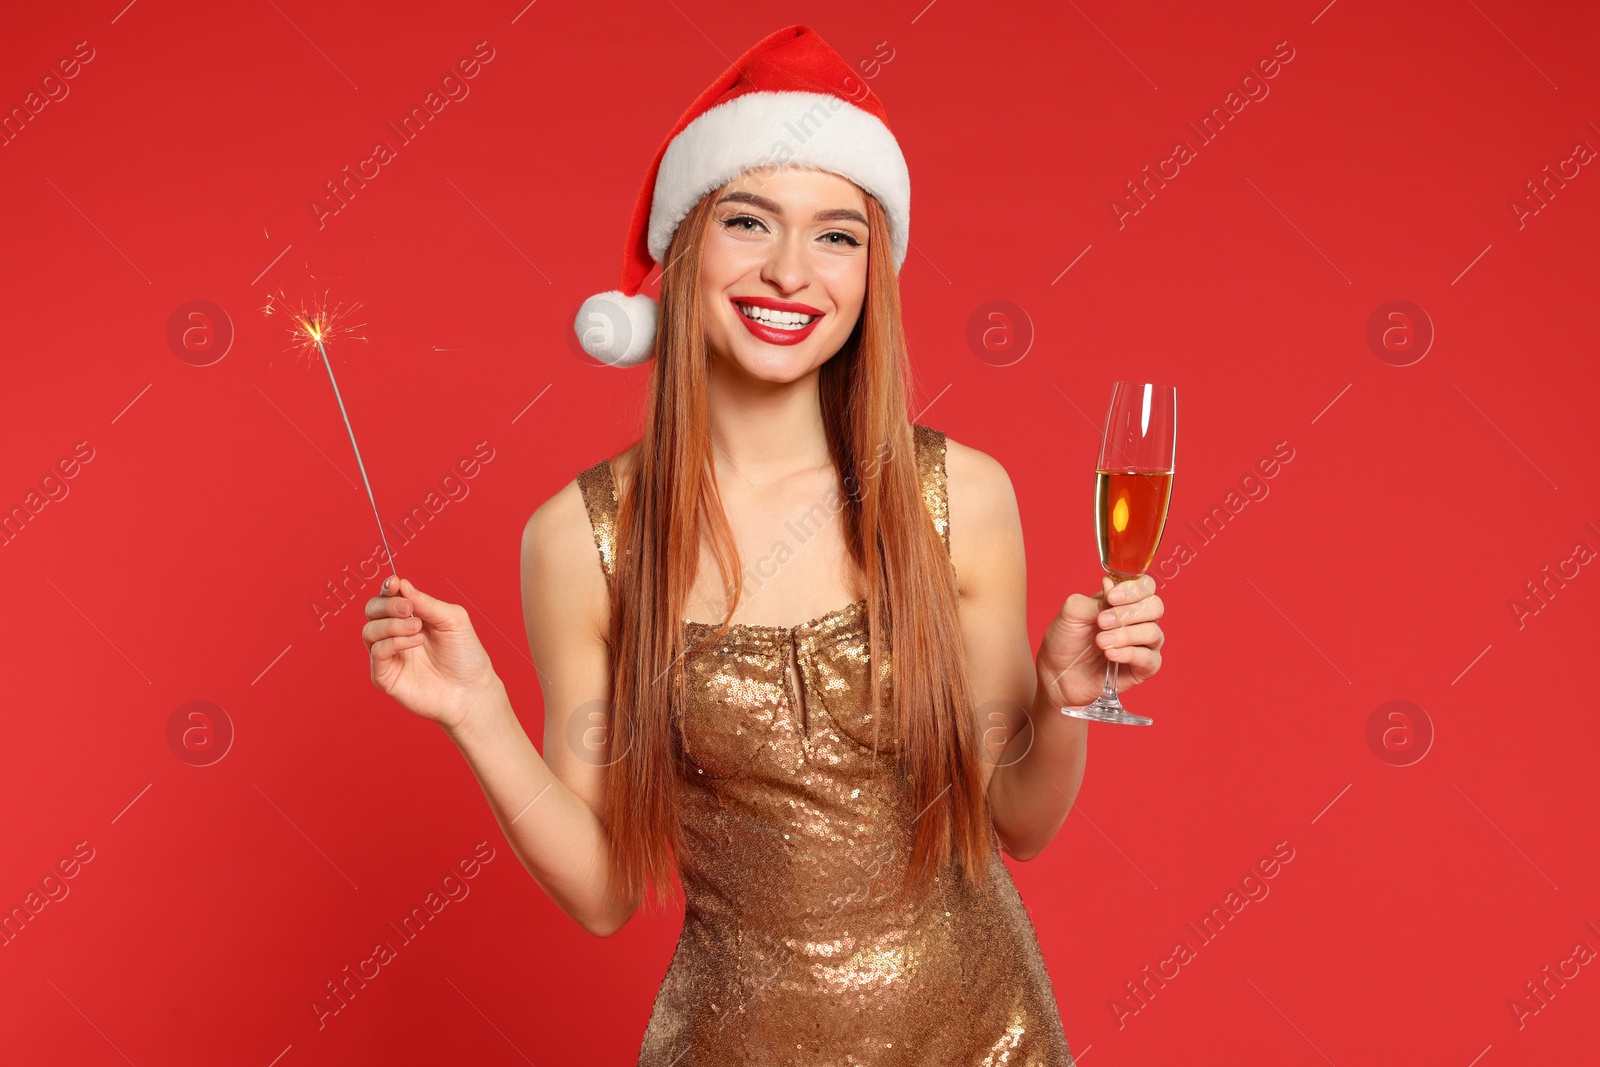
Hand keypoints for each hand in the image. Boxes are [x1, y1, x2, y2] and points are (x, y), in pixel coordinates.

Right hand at [363, 576, 501, 732]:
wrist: (472, 691)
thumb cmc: (466, 656)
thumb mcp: (453, 620)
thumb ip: (427, 602)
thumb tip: (402, 585)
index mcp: (411, 617)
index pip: (388, 597)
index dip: (387, 588)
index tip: (394, 583)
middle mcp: (396, 634)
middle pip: (372, 610)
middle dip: (387, 604)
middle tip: (408, 608)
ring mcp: (389, 656)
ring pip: (370, 630)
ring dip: (392, 624)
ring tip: (417, 628)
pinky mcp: (385, 676)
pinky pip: (376, 653)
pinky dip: (393, 642)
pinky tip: (416, 641)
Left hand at [1036, 574, 1165, 709]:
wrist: (1057, 673)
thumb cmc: (1065, 640)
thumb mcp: (1072, 613)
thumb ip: (1096, 600)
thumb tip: (1112, 586)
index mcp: (1124, 601)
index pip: (1145, 586)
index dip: (1133, 589)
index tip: (1112, 597)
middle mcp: (1138, 620)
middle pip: (1155, 607)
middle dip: (1130, 612)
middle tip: (1102, 622)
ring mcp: (1143, 644)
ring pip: (1153, 633)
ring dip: (1125, 635)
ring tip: (1100, 641)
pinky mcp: (1143, 668)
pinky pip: (1149, 659)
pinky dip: (1129, 654)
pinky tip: (1110, 654)